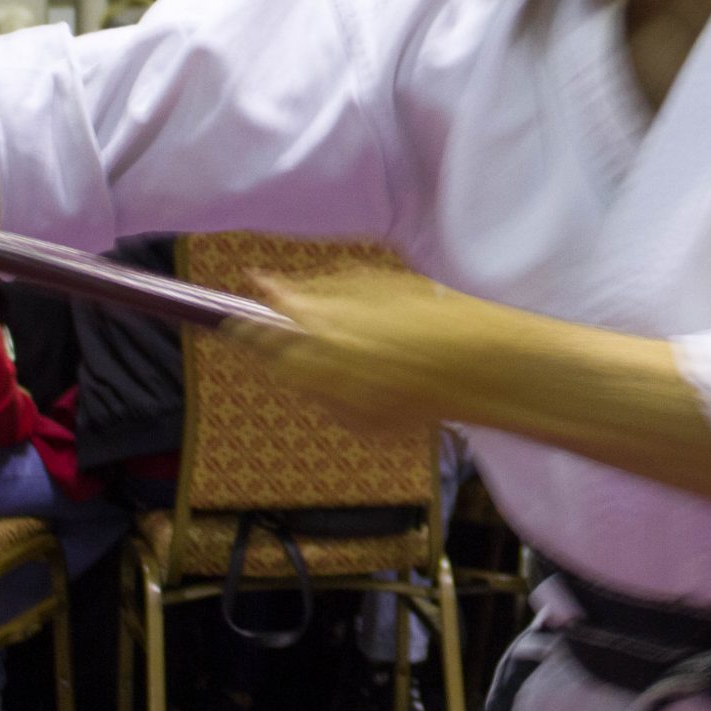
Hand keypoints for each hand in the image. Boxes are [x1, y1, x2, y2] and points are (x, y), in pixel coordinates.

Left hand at [234, 269, 480, 445]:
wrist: (477, 366)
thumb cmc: (426, 314)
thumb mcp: (367, 285)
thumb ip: (308, 289)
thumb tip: (259, 284)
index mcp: (323, 332)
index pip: (258, 331)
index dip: (240, 323)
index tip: (232, 315)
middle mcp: (324, 375)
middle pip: (274, 363)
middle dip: (278, 347)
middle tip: (303, 329)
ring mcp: (341, 406)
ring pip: (303, 386)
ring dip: (312, 367)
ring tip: (355, 347)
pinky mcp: (360, 426)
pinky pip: (333, 404)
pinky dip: (341, 388)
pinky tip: (375, 373)